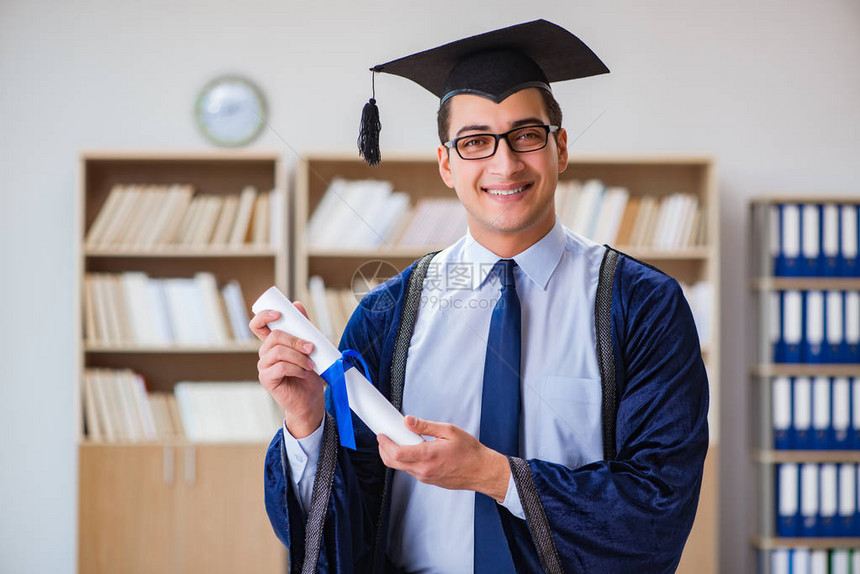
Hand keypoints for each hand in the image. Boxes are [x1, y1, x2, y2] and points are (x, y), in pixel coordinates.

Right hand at [250, 303, 324, 437]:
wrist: (311, 398)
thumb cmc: (309, 372)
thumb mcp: (309, 347)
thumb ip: (303, 328)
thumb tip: (297, 305)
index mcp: (273, 342)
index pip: (258, 325)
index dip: (264, 316)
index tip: (279, 313)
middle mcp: (265, 353)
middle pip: (274, 337)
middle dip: (295, 340)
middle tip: (311, 348)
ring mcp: (264, 366)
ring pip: (278, 352)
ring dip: (298, 356)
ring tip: (311, 364)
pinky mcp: (267, 379)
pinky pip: (280, 367)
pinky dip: (296, 368)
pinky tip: (304, 373)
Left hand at [377, 416, 509, 500]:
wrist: (481, 471)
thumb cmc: (469, 452)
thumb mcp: (449, 431)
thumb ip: (426, 426)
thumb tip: (408, 421)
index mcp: (427, 456)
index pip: (396, 453)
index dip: (385, 444)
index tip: (382, 434)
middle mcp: (424, 470)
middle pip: (393, 462)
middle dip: (384, 450)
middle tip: (385, 437)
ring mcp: (425, 478)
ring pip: (401, 467)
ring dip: (395, 455)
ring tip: (400, 440)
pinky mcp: (428, 481)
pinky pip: (411, 471)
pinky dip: (406, 460)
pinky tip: (413, 450)